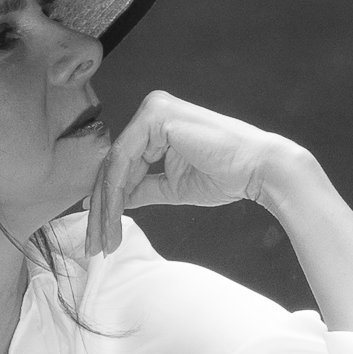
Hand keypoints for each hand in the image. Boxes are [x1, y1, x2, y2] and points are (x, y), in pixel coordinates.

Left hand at [84, 90, 305, 257]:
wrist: (257, 169)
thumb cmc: (226, 175)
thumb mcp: (174, 186)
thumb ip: (144, 188)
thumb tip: (118, 200)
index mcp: (156, 124)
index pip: (122, 164)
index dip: (108, 201)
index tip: (102, 233)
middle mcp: (150, 112)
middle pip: (114, 165)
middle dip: (102, 209)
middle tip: (95, 243)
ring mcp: (151, 111)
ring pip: (115, 166)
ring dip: (106, 207)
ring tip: (104, 240)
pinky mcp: (155, 117)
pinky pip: (125, 161)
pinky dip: (115, 194)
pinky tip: (112, 219)